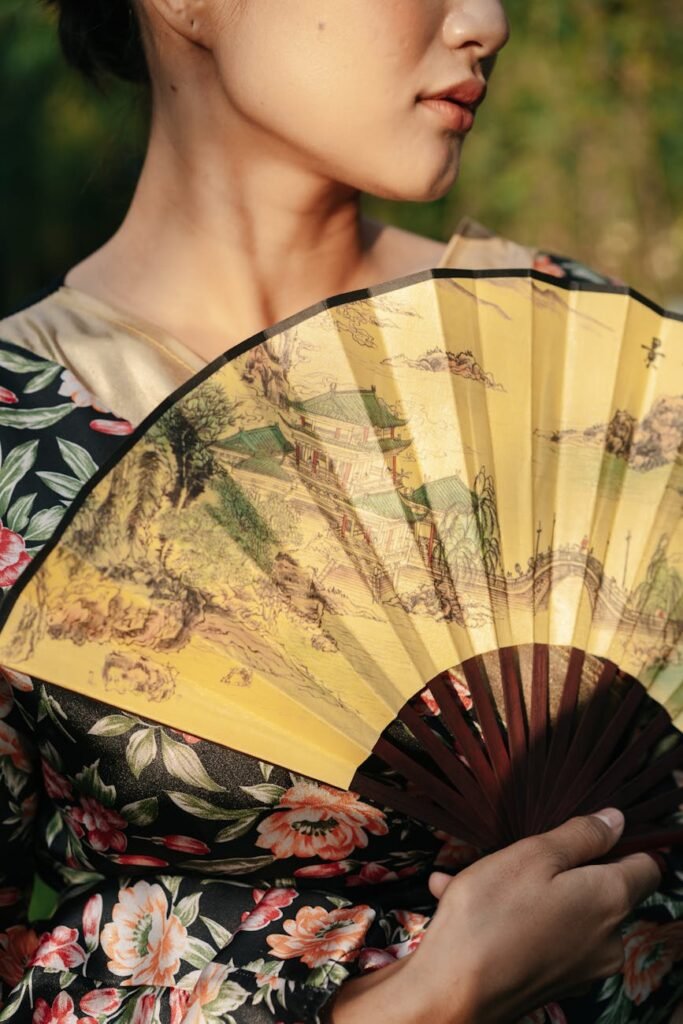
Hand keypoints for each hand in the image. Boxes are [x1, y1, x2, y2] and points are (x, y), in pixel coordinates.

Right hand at [329, 808, 661, 1023]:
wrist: (452, 991)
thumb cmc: (490, 916)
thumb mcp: (533, 855)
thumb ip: (581, 835)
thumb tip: (616, 820)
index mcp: (611, 900)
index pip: (648, 865)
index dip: (624, 842)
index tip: (588, 830)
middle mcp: (608, 938)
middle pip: (601, 887)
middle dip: (562, 865)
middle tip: (519, 853)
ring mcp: (583, 965)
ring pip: (562, 909)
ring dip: (525, 890)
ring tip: (476, 876)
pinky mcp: (555, 979)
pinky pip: (540, 934)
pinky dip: (511, 917)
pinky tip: (463, 900)